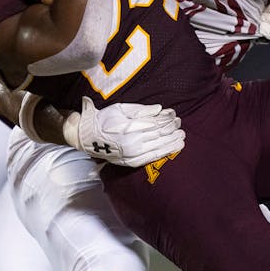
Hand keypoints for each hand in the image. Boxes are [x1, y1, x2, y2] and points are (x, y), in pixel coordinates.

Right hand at [64, 97, 184, 166]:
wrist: (88, 138)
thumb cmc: (104, 120)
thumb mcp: (121, 108)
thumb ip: (141, 110)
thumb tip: (160, 109)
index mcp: (130, 127)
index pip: (155, 123)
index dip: (167, 120)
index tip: (176, 117)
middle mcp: (133, 141)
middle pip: (159, 135)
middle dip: (172, 130)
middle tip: (181, 126)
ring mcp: (133, 153)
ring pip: (159, 147)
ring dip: (172, 142)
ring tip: (182, 137)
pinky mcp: (132, 161)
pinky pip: (153, 157)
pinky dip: (165, 152)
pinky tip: (174, 148)